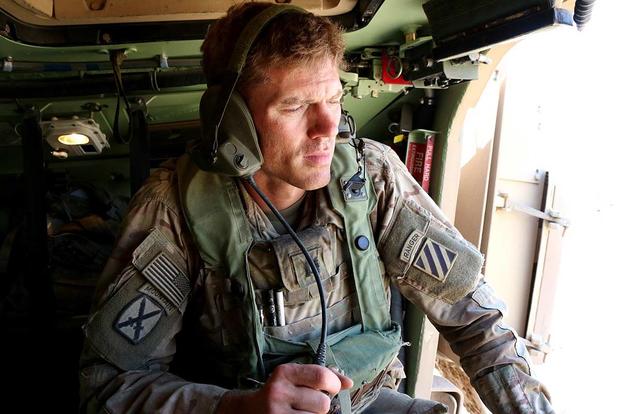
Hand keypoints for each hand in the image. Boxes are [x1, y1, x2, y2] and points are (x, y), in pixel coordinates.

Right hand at [218, 363, 353, 413]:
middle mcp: (279, 391)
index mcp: (285, 373)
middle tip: (309, 405)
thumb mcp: (294, 378)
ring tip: (300, 413)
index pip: (321, 376)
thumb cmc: (278, 393)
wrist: (247, 410)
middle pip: (323, 403)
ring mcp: (277, 412)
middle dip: (321, 405)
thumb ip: (321, 377)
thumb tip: (348, 382)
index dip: (334, 384)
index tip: (335, 388)